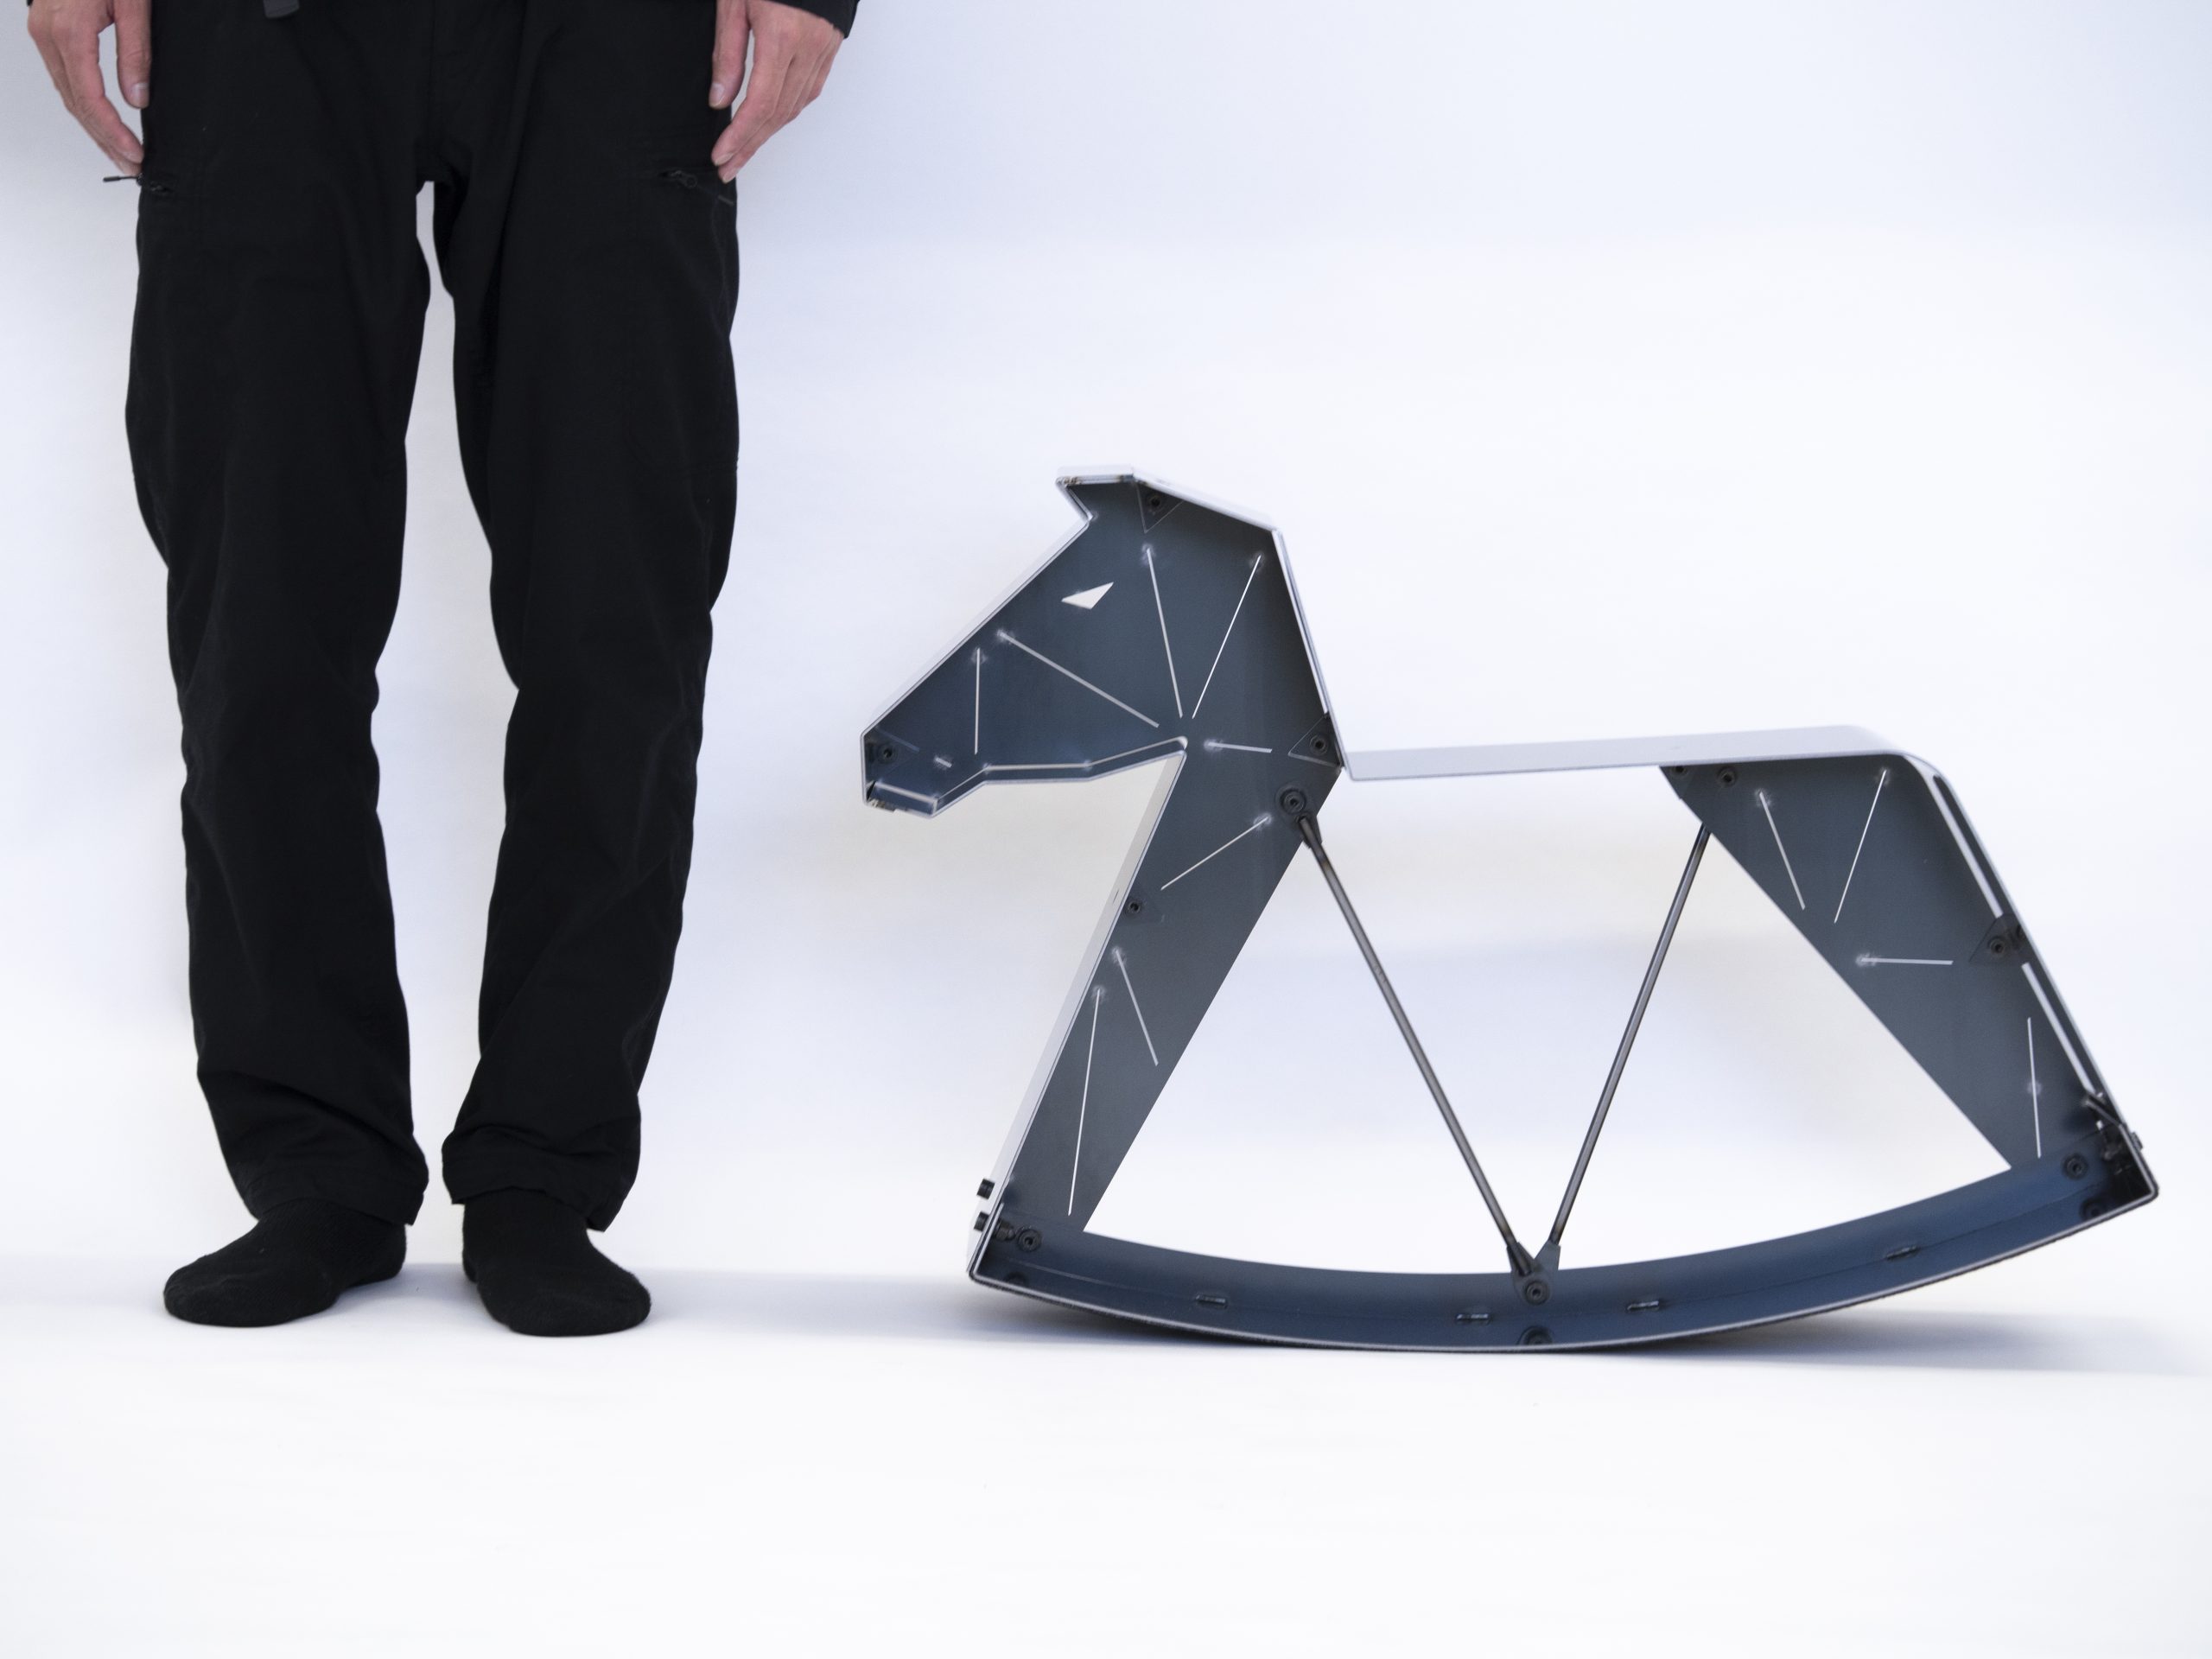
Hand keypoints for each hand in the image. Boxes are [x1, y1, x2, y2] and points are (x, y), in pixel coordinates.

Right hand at [28, 0, 149, 174]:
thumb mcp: (135, 5)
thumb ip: (135, 53)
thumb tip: (137, 99)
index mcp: (69, 32)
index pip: (90, 99)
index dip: (112, 133)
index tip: (136, 156)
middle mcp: (48, 35)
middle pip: (75, 103)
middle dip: (104, 139)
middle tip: (133, 166)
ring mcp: (42, 31)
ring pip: (66, 92)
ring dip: (93, 127)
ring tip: (120, 153)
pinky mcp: (46, 28)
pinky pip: (63, 76)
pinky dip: (82, 103)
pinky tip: (100, 120)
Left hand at [708, 0, 840, 181]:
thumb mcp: (734, 3)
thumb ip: (728, 52)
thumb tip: (720, 100)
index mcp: (781, 38)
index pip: (759, 104)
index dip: (739, 135)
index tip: (721, 154)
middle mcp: (808, 51)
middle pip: (777, 115)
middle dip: (750, 145)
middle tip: (727, 166)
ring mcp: (822, 53)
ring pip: (794, 108)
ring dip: (767, 134)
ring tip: (743, 152)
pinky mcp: (828, 51)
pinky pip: (807, 92)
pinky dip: (785, 113)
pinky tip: (769, 124)